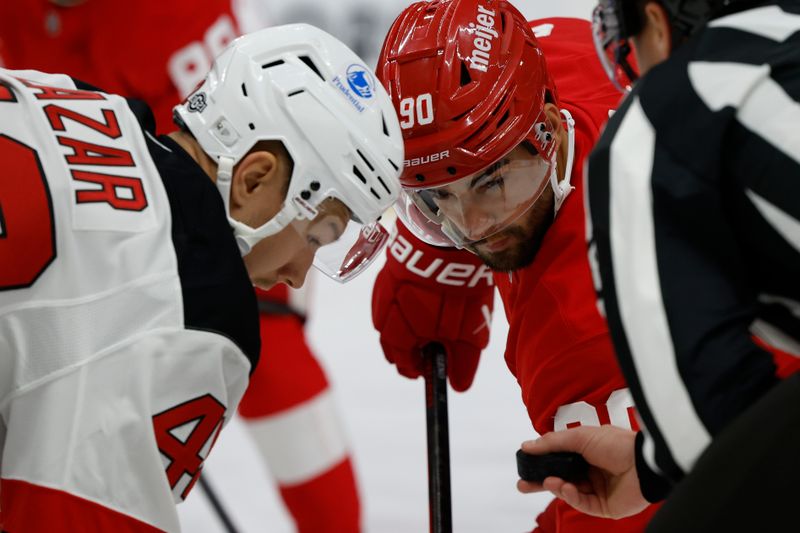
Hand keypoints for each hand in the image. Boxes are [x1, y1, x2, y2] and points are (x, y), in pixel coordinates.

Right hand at [371, 220, 493, 390]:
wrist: (443, 241)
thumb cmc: (456, 292)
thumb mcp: (468, 333)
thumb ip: (461, 362)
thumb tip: (457, 386)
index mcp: (402, 336)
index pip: (403, 363)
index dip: (416, 368)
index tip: (427, 369)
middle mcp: (387, 317)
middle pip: (391, 344)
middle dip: (407, 351)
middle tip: (424, 349)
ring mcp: (384, 293)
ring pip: (387, 320)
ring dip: (402, 327)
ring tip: (422, 323)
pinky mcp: (387, 272)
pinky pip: (389, 297)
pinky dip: (400, 304)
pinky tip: (415, 297)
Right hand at [517, 426, 648, 518]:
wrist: (643, 463)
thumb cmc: (615, 444)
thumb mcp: (579, 436)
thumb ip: (552, 442)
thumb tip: (527, 445)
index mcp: (586, 454)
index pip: (559, 460)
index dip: (542, 462)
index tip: (525, 462)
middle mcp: (591, 472)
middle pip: (560, 479)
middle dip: (540, 482)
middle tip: (522, 484)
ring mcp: (598, 490)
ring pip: (569, 492)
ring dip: (556, 486)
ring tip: (548, 481)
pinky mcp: (605, 507)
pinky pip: (583, 504)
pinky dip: (571, 496)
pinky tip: (565, 488)